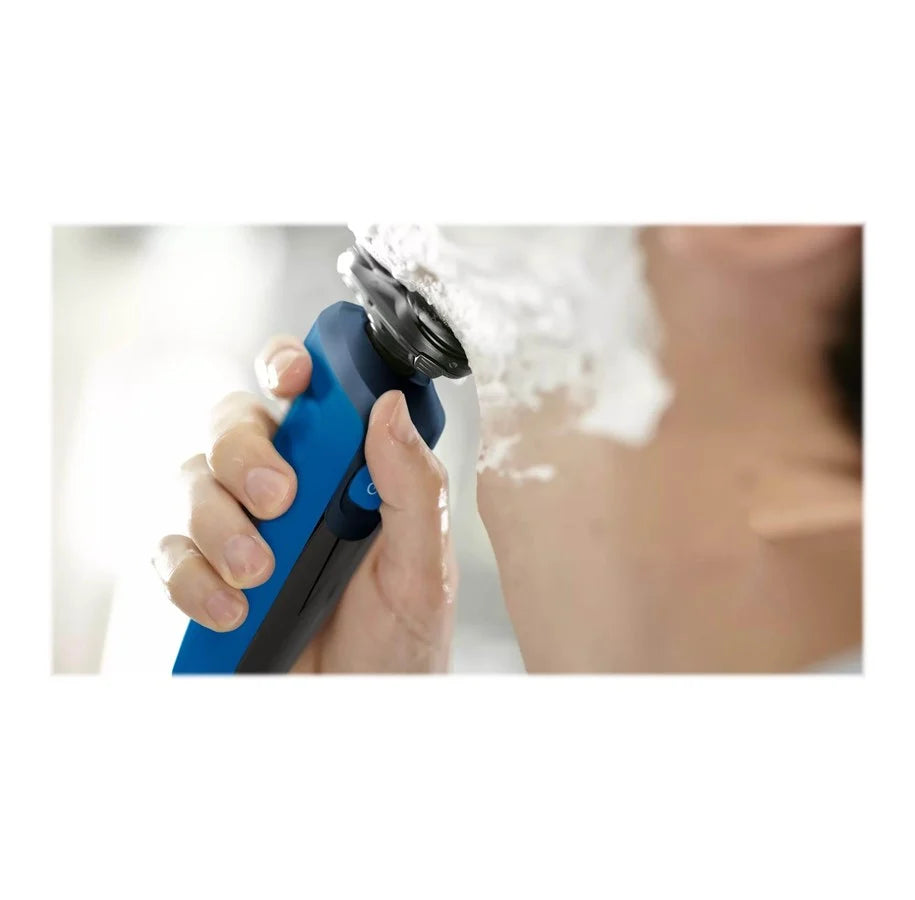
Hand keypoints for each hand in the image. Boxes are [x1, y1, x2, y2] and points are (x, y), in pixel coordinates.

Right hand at [152, 335, 456, 671]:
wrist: (361, 706)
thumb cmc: (402, 637)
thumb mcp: (424, 564)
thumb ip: (414, 488)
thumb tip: (390, 410)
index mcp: (343, 470)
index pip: (305, 394)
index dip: (286, 367)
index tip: (292, 379)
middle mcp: (287, 488)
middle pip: (233, 426)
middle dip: (245, 454)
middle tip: (278, 498)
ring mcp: (242, 529)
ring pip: (192, 482)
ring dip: (218, 524)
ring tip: (258, 573)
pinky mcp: (207, 576)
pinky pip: (168, 553)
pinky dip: (189, 579)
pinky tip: (231, 609)